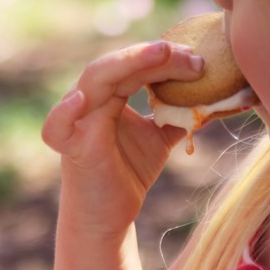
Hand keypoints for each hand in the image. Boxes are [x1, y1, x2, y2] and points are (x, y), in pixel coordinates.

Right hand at [42, 41, 202, 234]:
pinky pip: (58, 127)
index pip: (136, 64)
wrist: (108, 216)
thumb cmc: (129, 172)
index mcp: (108, 93)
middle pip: (119, 64)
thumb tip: (212, 99)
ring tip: (162, 53)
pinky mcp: (72, 148)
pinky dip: (65, 112)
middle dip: (154, 56)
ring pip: (96, 79)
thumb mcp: (160, 138)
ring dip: (130, 63)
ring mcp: (77, 120)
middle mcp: (89, 99)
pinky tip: (81, 100)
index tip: (198, 61)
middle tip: (192, 56)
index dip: (166, 59)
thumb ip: (178, 115)